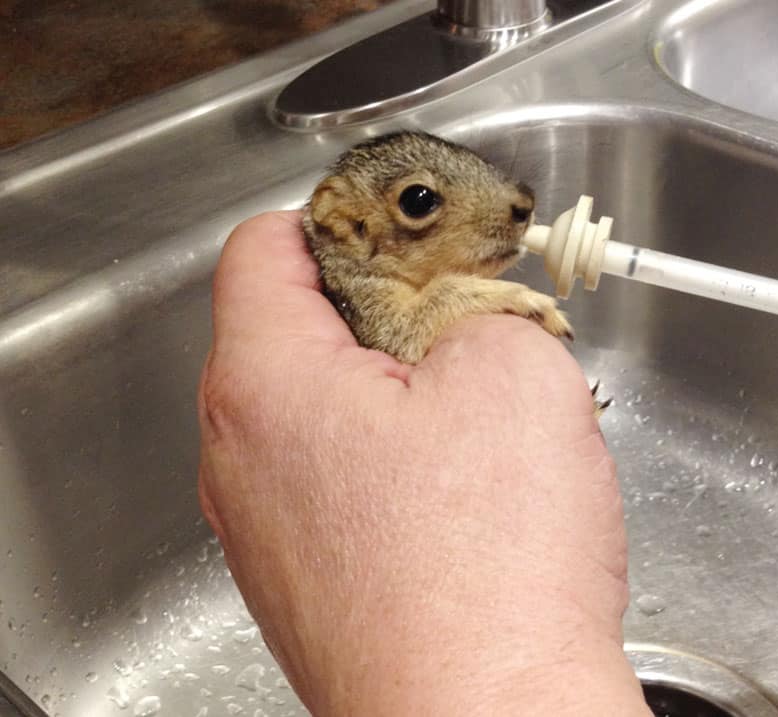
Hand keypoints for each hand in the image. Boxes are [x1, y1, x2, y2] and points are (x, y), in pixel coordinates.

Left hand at [197, 211, 649, 715]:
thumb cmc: (489, 573)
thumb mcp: (513, 371)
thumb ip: (478, 302)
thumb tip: (467, 307)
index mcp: (266, 384)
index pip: (267, 247)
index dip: (344, 218)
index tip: (403, 229)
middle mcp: (242, 458)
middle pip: (297, 330)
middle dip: (385, 310)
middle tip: (462, 319)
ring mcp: (268, 527)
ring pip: (326, 412)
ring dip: (400, 393)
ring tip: (475, 414)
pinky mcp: (309, 578)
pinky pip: (342, 483)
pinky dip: (397, 464)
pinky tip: (463, 491)